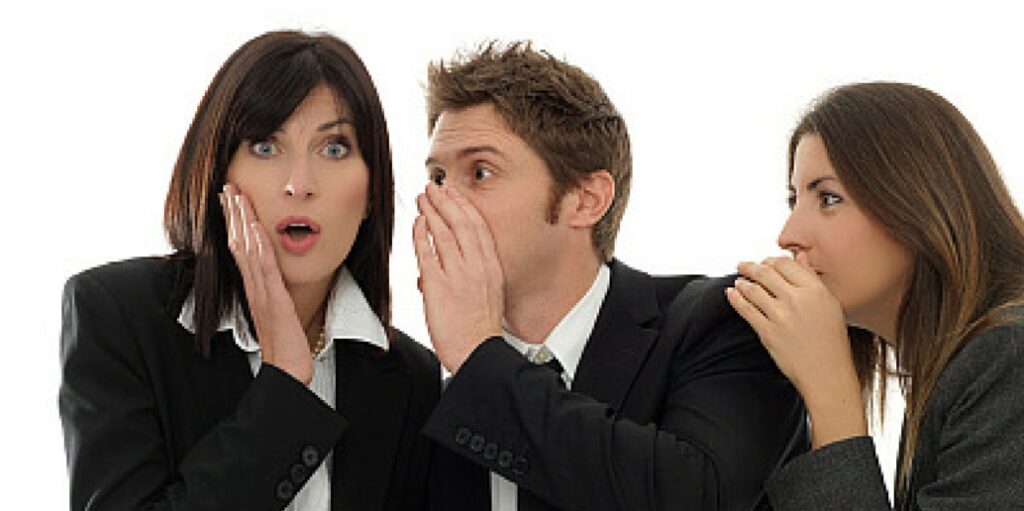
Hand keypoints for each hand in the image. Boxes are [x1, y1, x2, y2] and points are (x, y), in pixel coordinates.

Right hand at [220, 184, 312, 384]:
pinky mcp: (274, 300)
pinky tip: (252, 229)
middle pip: (238, 244)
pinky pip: (263, 268)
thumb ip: (277, 294)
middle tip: (227, 187)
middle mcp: (254, 287)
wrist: (287, 371)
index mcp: (256, 288)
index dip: (235, 223)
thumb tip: (278, 282)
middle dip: (233, 214)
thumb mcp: (282, 312)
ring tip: (236, 197)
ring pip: (247, 251)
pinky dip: (257, 247)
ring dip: (241, 222)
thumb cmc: (287, 344)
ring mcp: (262, 292)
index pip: (241, 249)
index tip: (231, 200)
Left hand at [412, 183, 503, 372]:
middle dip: (447, 201)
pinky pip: (427, 252)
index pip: (479, 228)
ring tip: (422, 198)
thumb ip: (475, 276)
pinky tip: (416, 223)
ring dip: (431, 212)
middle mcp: (477, 267)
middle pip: (462, 224)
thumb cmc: (480, 331)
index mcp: (492, 268)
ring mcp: (458, 275)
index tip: (456, 194)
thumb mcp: (489, 296)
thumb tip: (457, 265)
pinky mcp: (438, 286)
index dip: (466, 207)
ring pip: (444, 233)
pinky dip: (421, 235)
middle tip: (435, 187)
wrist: (477, 352)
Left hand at [725, 256, 865, 447]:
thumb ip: (813, 280)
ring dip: (742, 282)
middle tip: (742, 266)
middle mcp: (798, 300)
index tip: (764, 263)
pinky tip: (731, 294)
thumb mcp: (830, 305)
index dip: (771, 261)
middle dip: (751, 267)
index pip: (785, 264)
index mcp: (816, 290)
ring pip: (753, 289)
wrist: (827, 374)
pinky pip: (746, 309)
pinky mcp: (767, 331)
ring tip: (738, 281)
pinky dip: (735, 298)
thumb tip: (798, 257)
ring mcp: (781, 315)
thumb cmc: (831, 341)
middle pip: (766, 273)